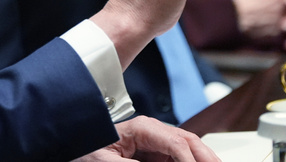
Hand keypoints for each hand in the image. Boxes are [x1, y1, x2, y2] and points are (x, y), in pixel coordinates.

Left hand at [72, 116, 220, 161]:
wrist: (78, 144)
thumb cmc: (86, 149)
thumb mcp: (103, 161)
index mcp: (141, 127)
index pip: (176, 142)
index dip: (190, 160)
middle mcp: (154, 130)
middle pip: (190, 141)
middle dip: (207, 157)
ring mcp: (157, 141)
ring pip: (190, 148)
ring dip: (205, 159)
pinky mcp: (157, 152)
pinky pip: (181, 157)